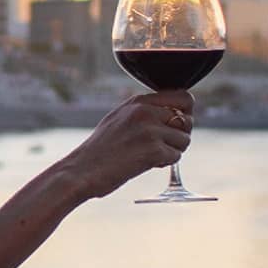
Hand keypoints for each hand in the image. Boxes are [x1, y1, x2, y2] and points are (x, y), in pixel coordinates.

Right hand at [63, 90, 193, 200]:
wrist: (81, 170)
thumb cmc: (99, 150)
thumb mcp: (119, 119)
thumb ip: (144, 112)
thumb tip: (174, 114)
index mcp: (138, 101)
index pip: (183, 97)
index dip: (185, 113)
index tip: (174, 125)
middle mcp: (145, 111)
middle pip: (187, 120)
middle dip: (180, 134)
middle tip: (161, 144)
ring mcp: (150, 130)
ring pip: (184, 140)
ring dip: (172, 151)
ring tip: (148, 155)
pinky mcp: (153, 150)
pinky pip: (176, 156)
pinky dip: (164, 163)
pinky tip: (145, 163)